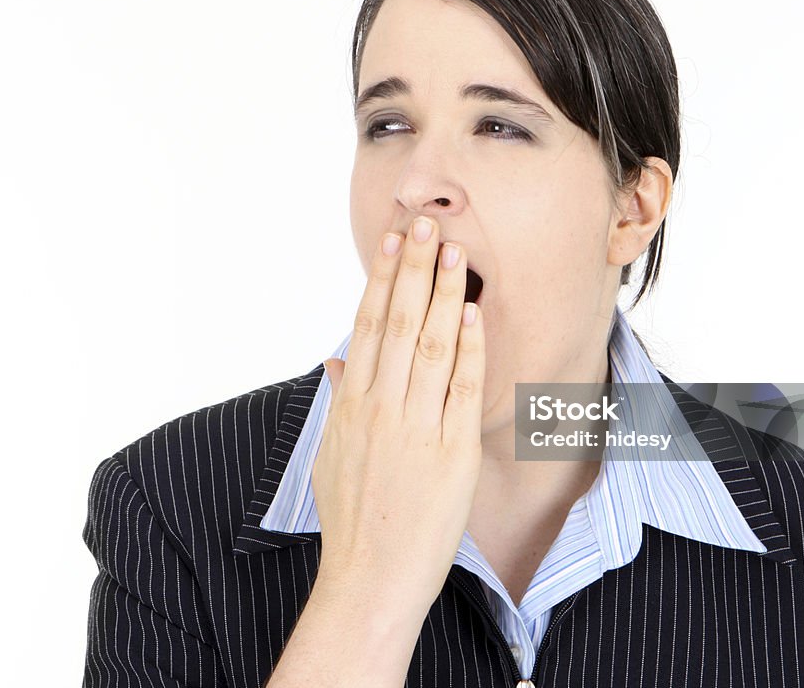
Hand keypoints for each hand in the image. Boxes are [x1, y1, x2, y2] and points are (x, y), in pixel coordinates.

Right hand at [311, 214, 484, 617]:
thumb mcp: (331, 457)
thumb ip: (338, 405)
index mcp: (352, 406)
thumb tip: (337, 362)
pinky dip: (467, 350)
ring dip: (442, 295)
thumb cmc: (352, 520)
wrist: (369, 580)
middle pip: (396, 323)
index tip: (391, 241)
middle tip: (425, 223)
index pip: (366, 325)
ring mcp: (415, 429)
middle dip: (412, 269)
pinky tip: (473, 315)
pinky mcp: (451, 454)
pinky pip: (461, 391)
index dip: (381, 279)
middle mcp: (380, 409)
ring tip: (454, 253)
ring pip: (428, 346)